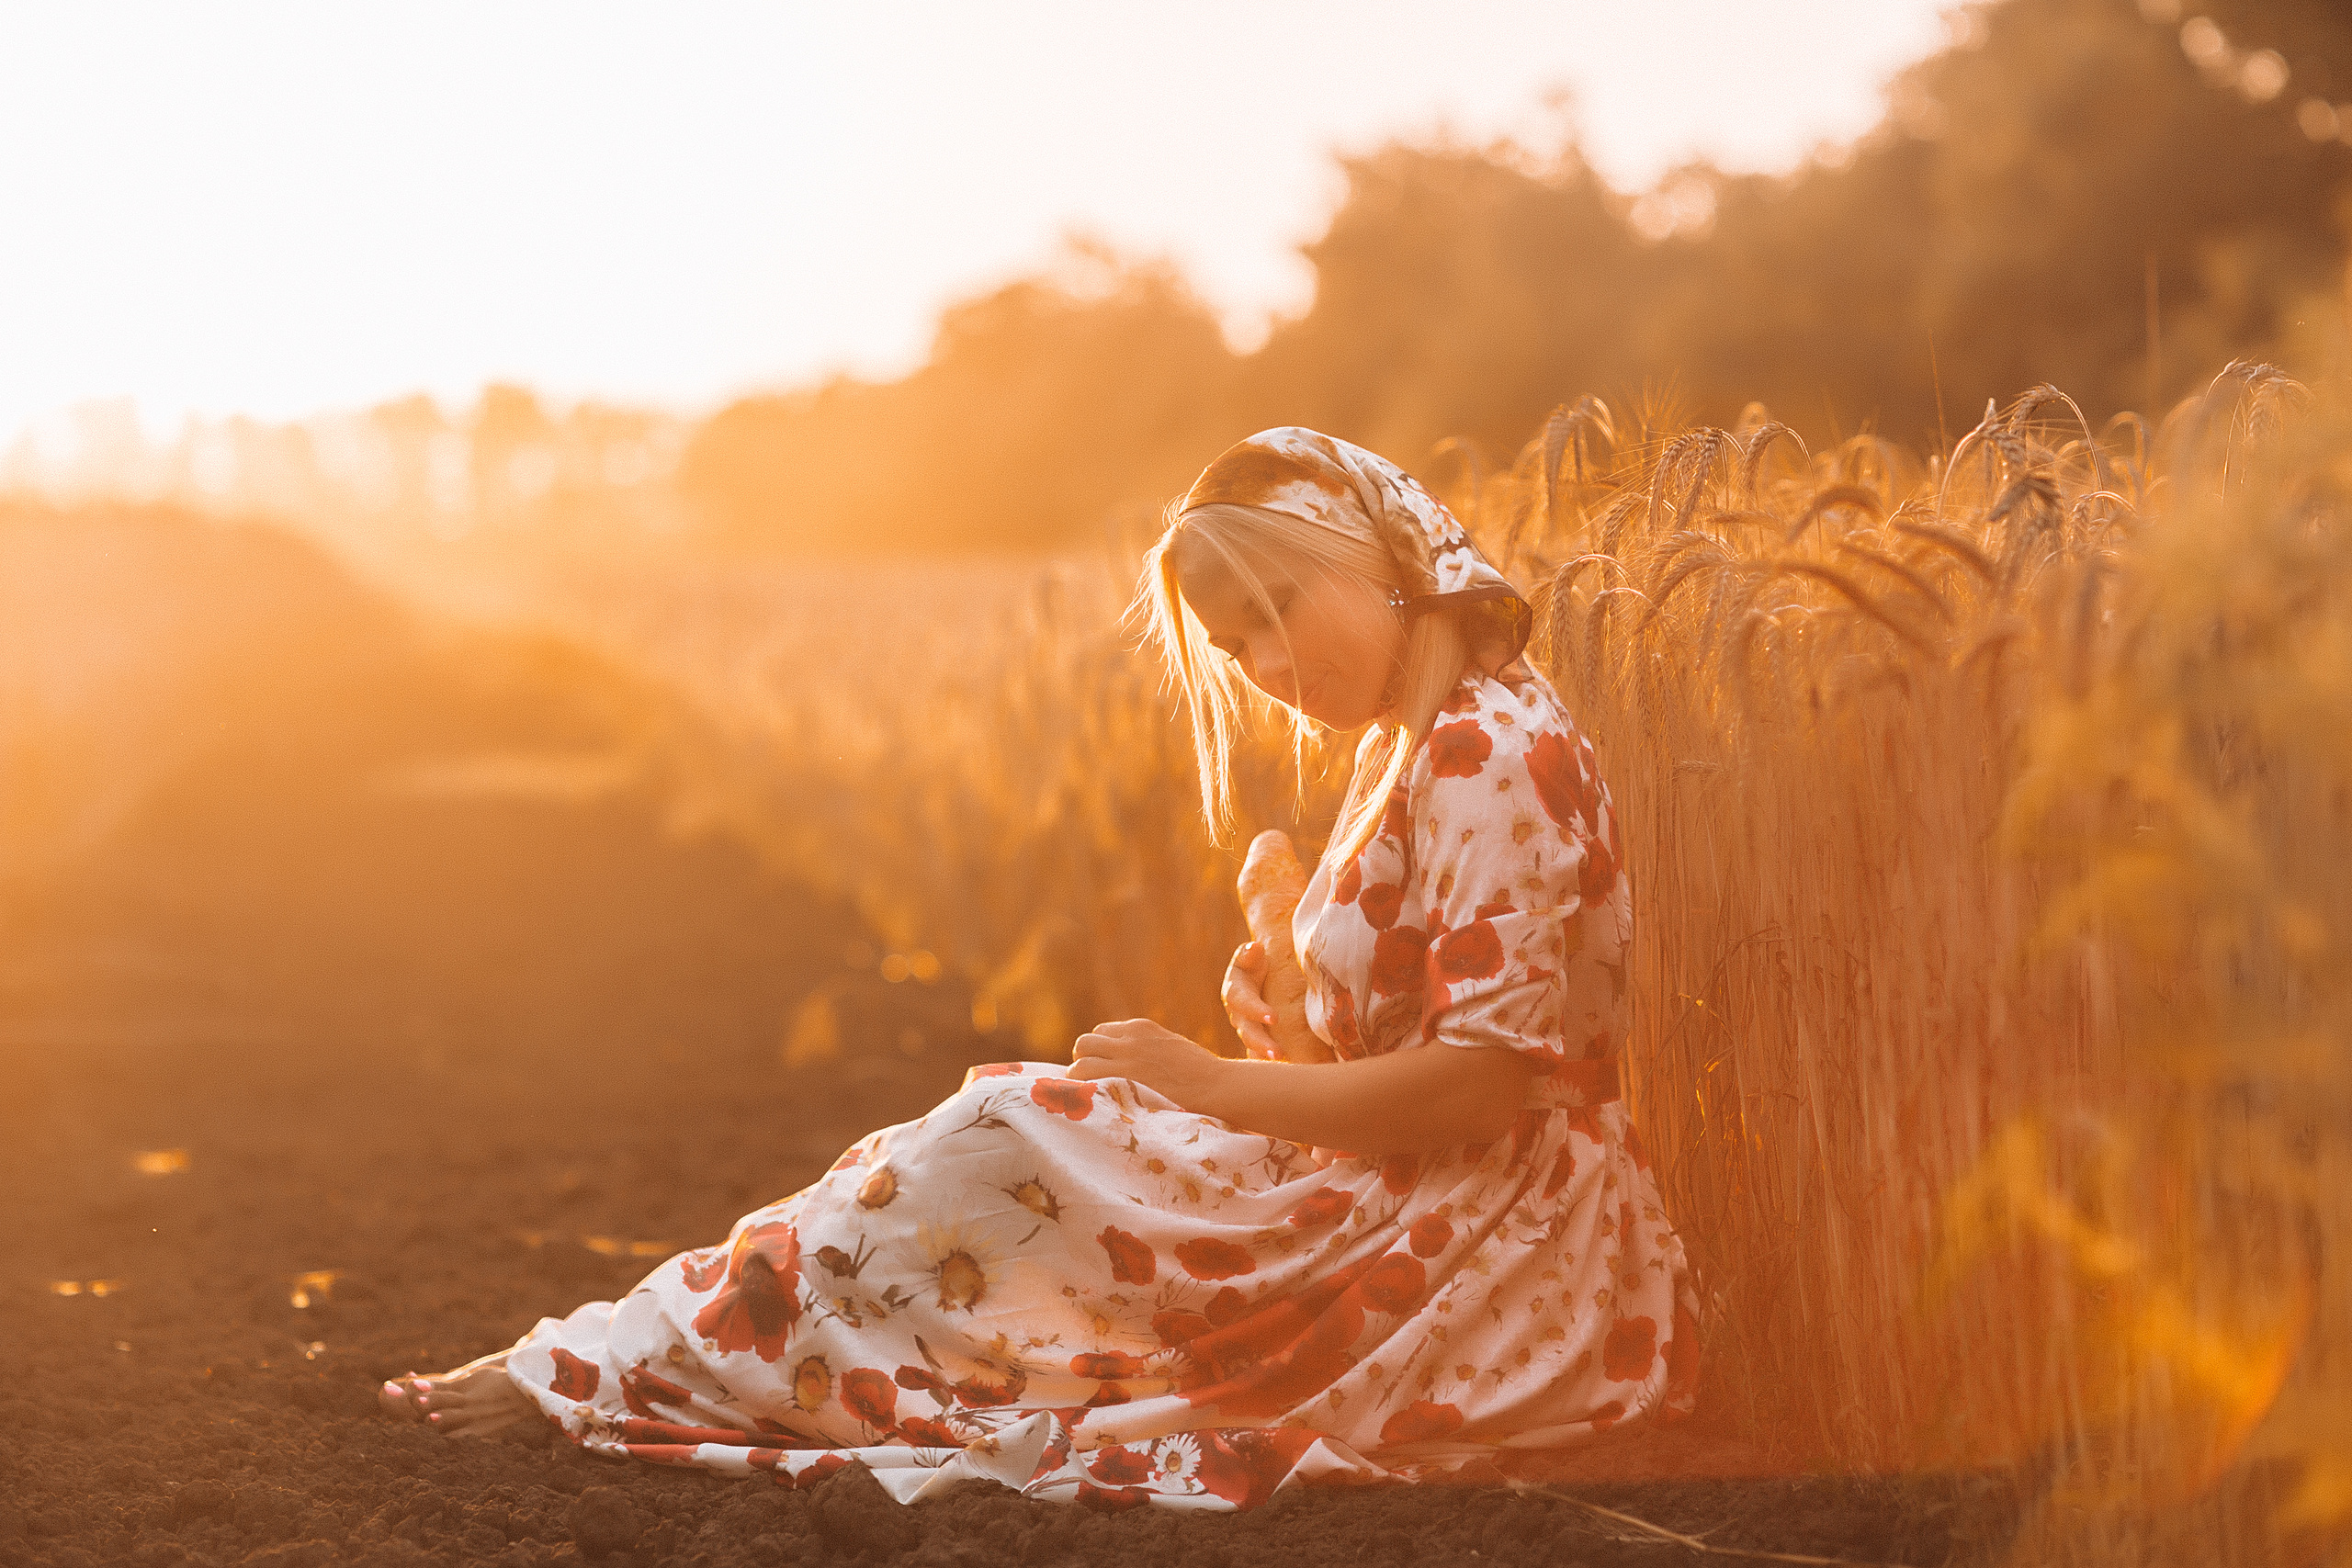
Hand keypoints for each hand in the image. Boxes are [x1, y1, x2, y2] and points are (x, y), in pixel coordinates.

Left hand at [1069, 1018, 1230, 1114]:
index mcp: (1142, 1028)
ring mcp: (1128, 1054)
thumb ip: (1149, 1050)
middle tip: (1090, 1082)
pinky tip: (1085, 1098)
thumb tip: (1134, 1065)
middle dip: (1084, 1060)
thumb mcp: (1171, 1049)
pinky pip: (1087, 1075)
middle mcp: (1131, 1036)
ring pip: (1081, 1056)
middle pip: (1086, 1041)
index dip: (1099, 1053)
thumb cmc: (1201, 1074)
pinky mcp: (1126, 1074)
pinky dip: (1081, 1085)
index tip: (1102, 1070)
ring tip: (1085, 1092)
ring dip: (1079, 1074)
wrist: (1216, 1084)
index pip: (1103, 1033)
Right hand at [1220, 942, 1278, 1059]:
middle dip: (1261, 1043)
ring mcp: (1247, 1029)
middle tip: (1278, 1054)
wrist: (1258, 972)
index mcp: (1236, 992)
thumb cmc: (1257, 960)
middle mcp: (1239, 1014)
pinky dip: (1267, 1065)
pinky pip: (1259, 1055)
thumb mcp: (1251, 954)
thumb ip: (1249, 953)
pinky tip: (1285, 1073)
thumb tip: (1254, 948)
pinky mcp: (1257, 1039)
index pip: (1244, 1002)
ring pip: (1253, 1047)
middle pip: (1247, 1032)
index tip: (1274, 1018)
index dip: (1257, 1011)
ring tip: (1283, 1064)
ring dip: (1265, 1057)